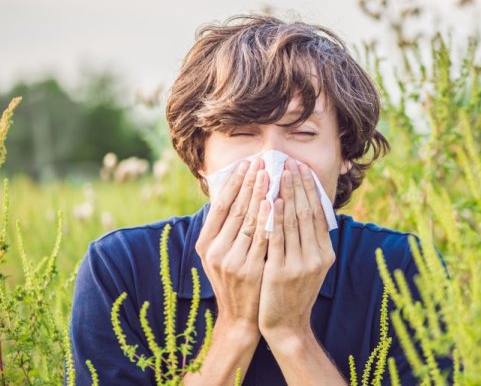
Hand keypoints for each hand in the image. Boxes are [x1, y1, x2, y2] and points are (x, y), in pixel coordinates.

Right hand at [195, 157, 270, 338]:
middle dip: (250, 183)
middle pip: (235, 209)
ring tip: (271, 174)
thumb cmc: (234, 279)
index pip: (220, 206)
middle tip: (261, 161)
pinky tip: (275, 202)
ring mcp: (232, 261)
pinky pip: (262, 238)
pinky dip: (269, 219)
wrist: (241, 317)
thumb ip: (225, 227)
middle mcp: (215, 251)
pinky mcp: (250, 270)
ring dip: (261, 195)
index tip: (246, 163)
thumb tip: (234, 191)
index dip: (234, 183)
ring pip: (249, 221)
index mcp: (205, 244)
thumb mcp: (220, 254)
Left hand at [258, 159, 335, 344]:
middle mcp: (317, 257)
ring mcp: (300, 264)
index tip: (303, 169)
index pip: (319, 213)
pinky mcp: (281, 271)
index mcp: (325, 253)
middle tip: (291, 163)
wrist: (286, 325)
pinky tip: (271, 200)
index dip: (311, 189)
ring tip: (280, 173)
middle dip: (298, 185)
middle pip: (307, 212)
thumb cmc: (293, 291)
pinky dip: (275, 217)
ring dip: (286, 194)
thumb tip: (306, 208)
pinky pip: (277, 238)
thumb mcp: (310, 266)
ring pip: (293, 221)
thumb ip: (309, 241)